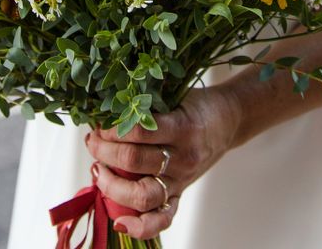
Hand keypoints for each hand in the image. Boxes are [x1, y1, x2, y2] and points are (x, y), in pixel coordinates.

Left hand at [85, 84, 240, 239]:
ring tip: (97, 169)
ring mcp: (182, 179)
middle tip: (92, 141)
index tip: (99, 124)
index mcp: (181, 127)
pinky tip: (120, 223)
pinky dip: (140, 227)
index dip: (111, 129)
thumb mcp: (174, 95)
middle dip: (103, 151)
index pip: (137, 131)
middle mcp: (182, 157)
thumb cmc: (196, 104)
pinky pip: (162, 219)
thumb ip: (146, 104)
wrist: (228, 120)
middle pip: (132, 160)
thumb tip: (105, 111)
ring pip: (141, 194)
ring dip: (110, 184)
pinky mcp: (181, 194)